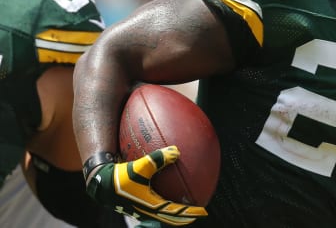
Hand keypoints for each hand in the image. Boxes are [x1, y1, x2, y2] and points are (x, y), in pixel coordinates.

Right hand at [85, 146, 207, 225]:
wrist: (98, 182)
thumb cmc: (118, 176)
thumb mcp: (139, 166)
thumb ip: (157, 159)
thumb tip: (177, 151)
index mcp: (149, 205)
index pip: (175, 213)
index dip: (190, 212)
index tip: (204, 211)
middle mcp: (146, 211)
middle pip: (170, 218)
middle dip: (185, 218)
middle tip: (198, 213)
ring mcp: (140, 209)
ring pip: (162, 214)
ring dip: (175, 213)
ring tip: (185, 206)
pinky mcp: (135, 204)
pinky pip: (155, 205)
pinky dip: (165, 203)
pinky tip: (166, 190)